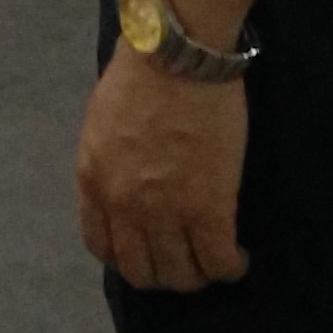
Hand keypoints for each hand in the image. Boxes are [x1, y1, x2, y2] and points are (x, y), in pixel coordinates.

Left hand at [75, 45, 249, 290]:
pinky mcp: (210, 209)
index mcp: (94, 182)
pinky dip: (230, 268)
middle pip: (142, 271)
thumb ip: (109, 163)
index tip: (146, 251)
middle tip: (185, 262)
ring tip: (214, 261)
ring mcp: (166, 212)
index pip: (102, 246)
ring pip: (181, 275)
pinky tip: (238, 258)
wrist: (176, 57)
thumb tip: (125, 184)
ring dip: (198, 276)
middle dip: (164, 275)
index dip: (127, 257)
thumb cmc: (140, 75)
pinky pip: (219, 261)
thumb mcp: (101, 125)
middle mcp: (125, 206)